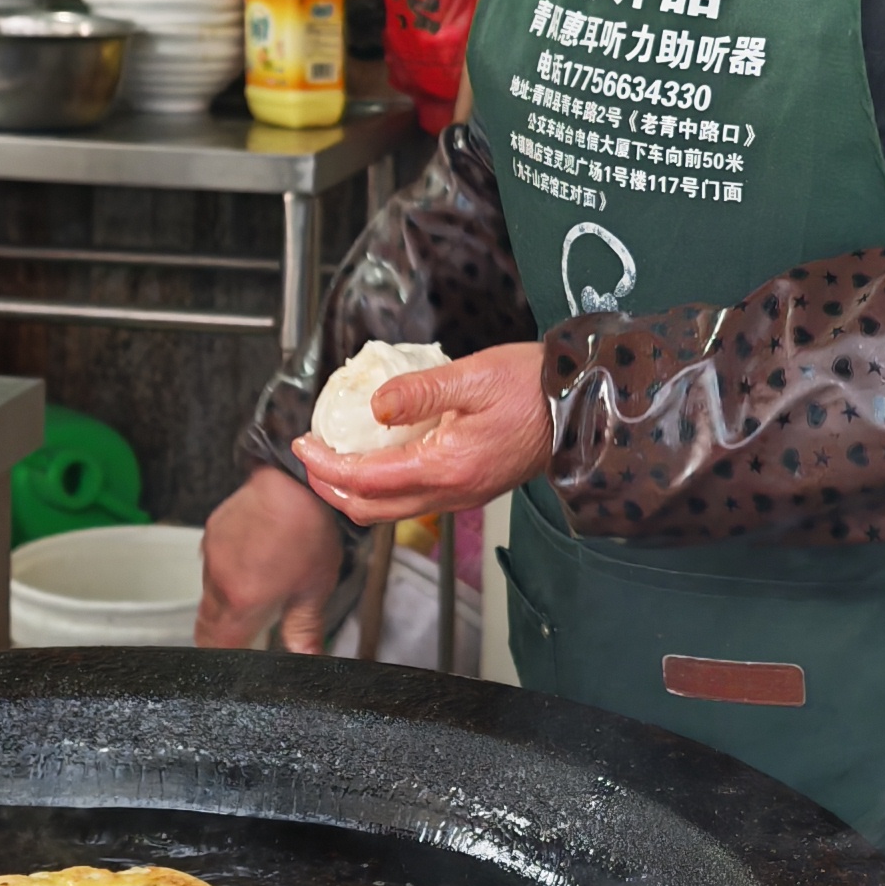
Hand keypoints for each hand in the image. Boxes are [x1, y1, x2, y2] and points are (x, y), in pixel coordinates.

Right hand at [197, 467, 346, 650]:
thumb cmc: (308, 530)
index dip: (223, 656)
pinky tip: (253, 559)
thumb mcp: (315, 589)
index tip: (236, 658)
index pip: (214, 644)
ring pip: (210, 591)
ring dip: (227, 598)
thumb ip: (304, 630)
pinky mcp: (213, 531)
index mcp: (241, 601)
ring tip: (257, 588)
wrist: (295, 479)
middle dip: (223, 632)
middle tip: (246, 632)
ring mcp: (212, 553)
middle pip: (207, 622)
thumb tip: (306, 659)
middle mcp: (218, 579)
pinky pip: (213, 561)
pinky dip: (227, 569)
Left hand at [294, 340, 549, 528]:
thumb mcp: (473, 375)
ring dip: (355, 489)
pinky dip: (383, 485)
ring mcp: (462, 495)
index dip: (327, 465)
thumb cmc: (534, 388)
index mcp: (448, 466)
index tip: (303, 443)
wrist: (581, 407)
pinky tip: (377, 455)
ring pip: (392, 510)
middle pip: (372, 509)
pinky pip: (414, 499)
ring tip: (336, 456)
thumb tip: (374, 406)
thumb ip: (420, 392)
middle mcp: (452, 491)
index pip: (367, 479)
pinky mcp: (469, 488)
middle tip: (310, 455)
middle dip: (331, 486)